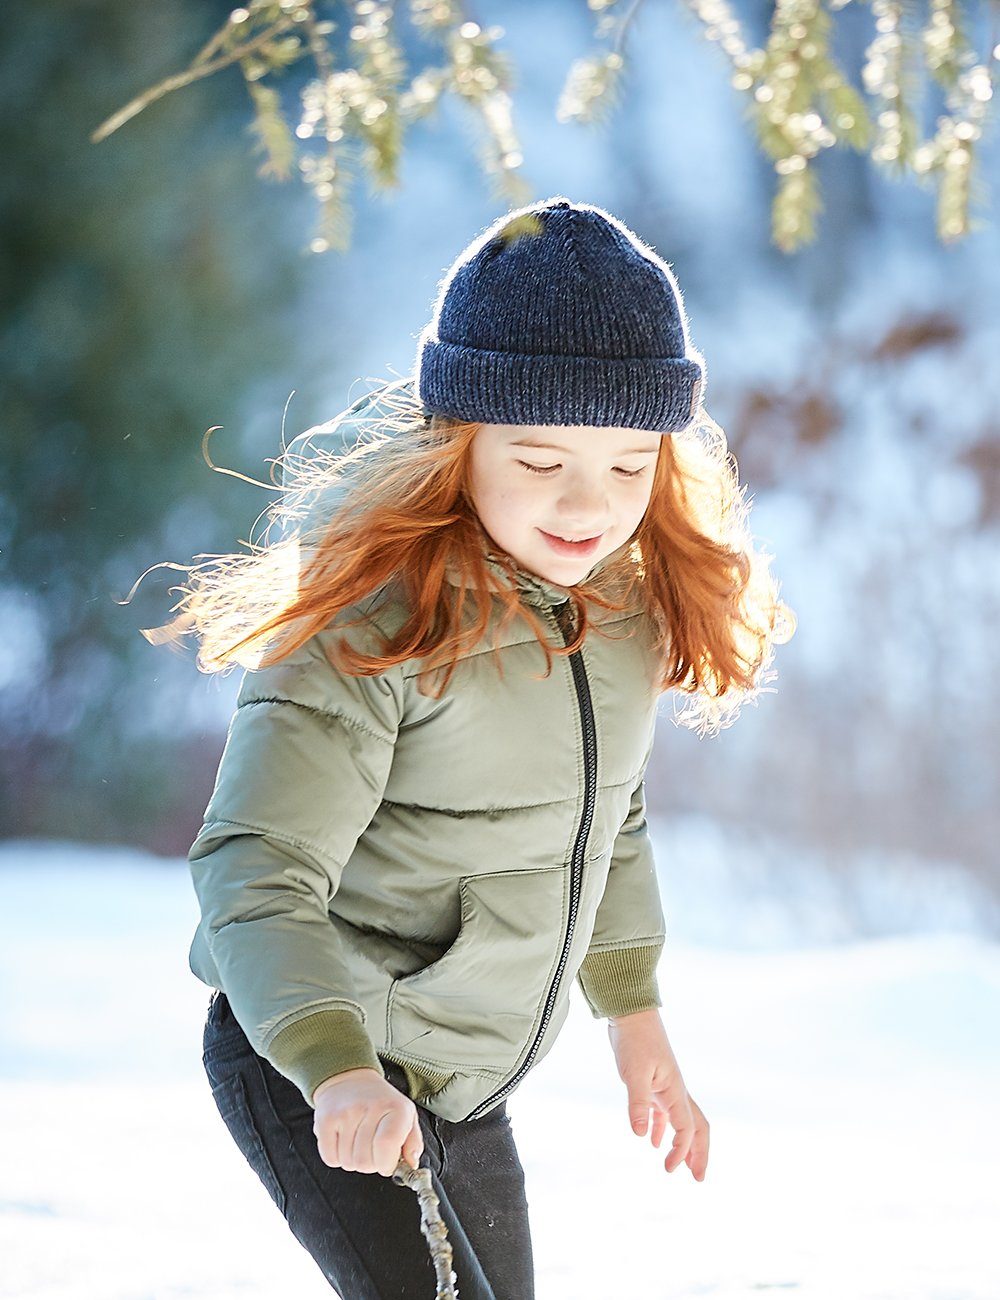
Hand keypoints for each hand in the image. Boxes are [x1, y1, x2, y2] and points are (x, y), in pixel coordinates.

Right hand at [312, 1067, 423, 1176]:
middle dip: (370, 1163)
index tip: (387, 1162)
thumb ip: (413, 1143)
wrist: (349, 1078)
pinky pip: (330, 1158)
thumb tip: (411, 1164)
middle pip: (366, 1162)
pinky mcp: (325, 1119)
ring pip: (348, 1163)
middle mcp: (370, 1107)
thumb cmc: (380, 1102)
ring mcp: (346, 1113)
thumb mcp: (406, 1115)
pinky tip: (343, 1139)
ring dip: (353, 1160)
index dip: (386, 1164)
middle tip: (371, 1146)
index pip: (387, 1146)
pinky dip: (337, 1157)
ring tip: (357, 1139)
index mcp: (396, 1108)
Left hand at [607, 1009, 708, 1180]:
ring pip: (684, 1121)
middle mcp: (676, 1091)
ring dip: (686, 1144)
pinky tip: (653, 1141)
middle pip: (698, 1128)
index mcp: (675, 1091)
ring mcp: (666, 1087)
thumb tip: (641, 1135)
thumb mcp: (633, 1074)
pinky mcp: (655, 1083)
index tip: (669, 1169)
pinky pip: (665, 1112)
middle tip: (699, 1178)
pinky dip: (663, 1129)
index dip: (681, 1152)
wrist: (631, 1014)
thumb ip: (638, 1103)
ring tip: (683, 1167)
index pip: (686, 1129)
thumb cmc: (634, 1041)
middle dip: (700, 1154)